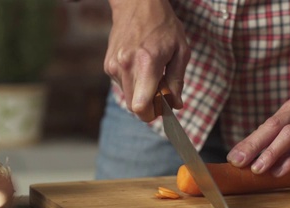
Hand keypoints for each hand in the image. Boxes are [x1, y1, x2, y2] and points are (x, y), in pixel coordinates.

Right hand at [104, 0, 189, 120]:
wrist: (136, 4)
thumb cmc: (163, 25)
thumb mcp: (181, 50)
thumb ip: (178, 81)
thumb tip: (176, 105)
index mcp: (147, 63)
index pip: (140, 106)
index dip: (152, 114)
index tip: (162, 107)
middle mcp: (126, 66)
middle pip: (133, 107)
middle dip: (149, 106)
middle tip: (161, 90)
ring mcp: (113, 66)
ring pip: (128, 97)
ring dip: (141, 93)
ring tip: (151, 72)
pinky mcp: (108, 65)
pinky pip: (122, 85)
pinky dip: (133, 83)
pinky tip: (140, 66)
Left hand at [226, 95, 289, 176]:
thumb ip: (280, 139)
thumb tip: (249, 158)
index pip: (267, 124)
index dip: (248, 141)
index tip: (233, 158)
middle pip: (275, 126)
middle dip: (254, 145)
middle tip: (238, 162)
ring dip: (271, 152)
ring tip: (257, 169)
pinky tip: (280, 171)